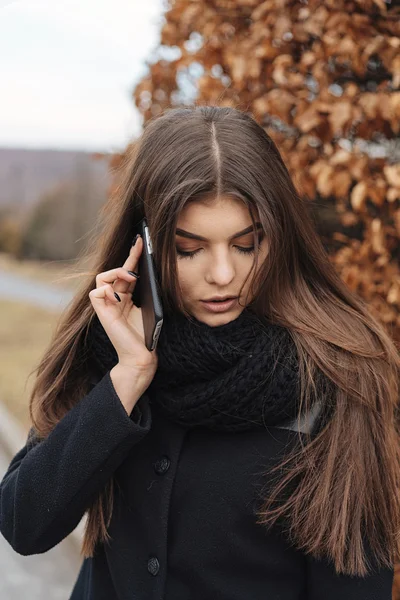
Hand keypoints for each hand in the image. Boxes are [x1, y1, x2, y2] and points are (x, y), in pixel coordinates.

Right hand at [88, 235, 157, 387]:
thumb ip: (144, 290)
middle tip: (139, 246)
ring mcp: (107, 305)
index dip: (133, 257)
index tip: (142, 242)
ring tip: (131, 277)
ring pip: (102, 278)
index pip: (127, 272)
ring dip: (116, 273)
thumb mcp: (149, 306)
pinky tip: (119, 294)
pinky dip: (106, 290)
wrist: (141, 356)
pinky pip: (96, 292)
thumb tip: (149, 271)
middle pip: (114, 271)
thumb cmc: (146, 334)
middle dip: (128, 257)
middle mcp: (114, 299)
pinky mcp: (102, 313)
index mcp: (126, 297)